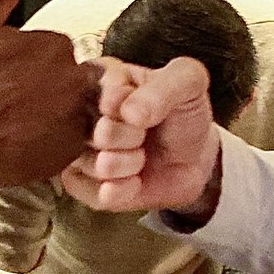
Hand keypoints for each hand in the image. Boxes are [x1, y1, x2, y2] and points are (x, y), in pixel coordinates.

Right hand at [0, 0, 101, 186]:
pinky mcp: (67, 152)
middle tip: (16, 104)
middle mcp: (73, 80)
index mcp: (56, 45)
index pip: (59, 52)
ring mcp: (73, 118)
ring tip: (21, 125)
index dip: (34, 65)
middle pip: (73, 82)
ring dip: (55, 117)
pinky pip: (69, 144)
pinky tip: (24, 142)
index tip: (13, 77)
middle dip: (51, 90)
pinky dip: (52, 144)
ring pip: (75, 113)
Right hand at [59, 57, 220, 215]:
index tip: (143, 112)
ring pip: (96, 165)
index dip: (128, 108)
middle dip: (129, 137)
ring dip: (128, 164)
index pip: (100, 93)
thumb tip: (128, 112)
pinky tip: (135, 180)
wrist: (194, 156)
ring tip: (140, 155)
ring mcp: (78, 150)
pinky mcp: (83, 185)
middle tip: (143, 134)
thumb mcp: (188, 82)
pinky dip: (123, 190)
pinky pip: (96, 195)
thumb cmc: (182, 113)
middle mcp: (81, 113)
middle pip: (93, 131)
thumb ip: (163, 87)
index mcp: (99, 79)